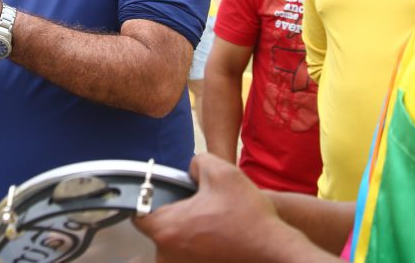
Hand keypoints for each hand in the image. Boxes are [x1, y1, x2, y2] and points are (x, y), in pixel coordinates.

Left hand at [134, 154, 288, 261]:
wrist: (275, 252)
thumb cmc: (249, 218)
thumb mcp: (222, 172)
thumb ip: (196, 162)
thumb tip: (190, 169)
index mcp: (167, 229)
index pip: (138, 212)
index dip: (149, 198)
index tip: (163, 193)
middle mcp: (168, 255)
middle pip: (158, 229)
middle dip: (175, 216)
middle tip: (199, 207)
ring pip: (175, 244)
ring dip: (188, 233)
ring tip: (213, 224)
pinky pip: (188, 257)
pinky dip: (199, 247)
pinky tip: (219, 238)